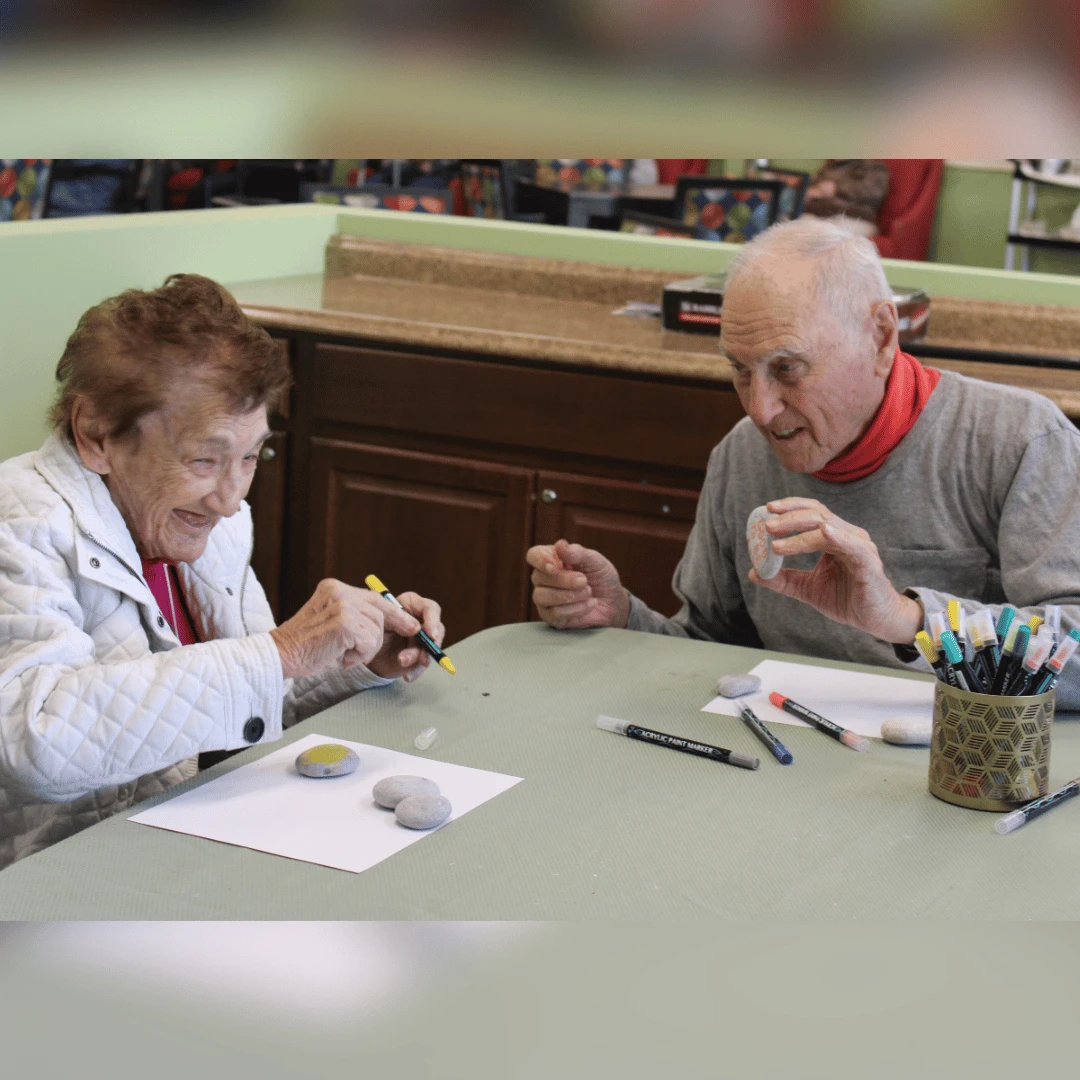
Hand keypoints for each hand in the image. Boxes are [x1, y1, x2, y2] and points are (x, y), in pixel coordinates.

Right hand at [270, 578, 424, 679]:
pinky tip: (343, 657)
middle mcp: (339, 592)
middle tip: (363, 650)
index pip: (374, 598)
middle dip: (380, 635)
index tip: (411, 625)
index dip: (394, 613)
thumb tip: (390, 620)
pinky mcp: (344, 623)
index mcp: (334, 588)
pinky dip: (360, 655)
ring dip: (366, 648)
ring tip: (344, 653)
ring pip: (376, 629)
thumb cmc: (305, 645)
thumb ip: (354, 615)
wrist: (281, 655)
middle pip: (379, 612)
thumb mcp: (330, 621)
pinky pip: (370, 642)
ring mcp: (342, 606)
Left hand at [367, 591, 444, 681]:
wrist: (362, 647)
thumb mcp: (381, 618)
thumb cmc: (371, 625)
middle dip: (429, 646)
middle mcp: (421, 621)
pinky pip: (422, 665)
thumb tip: (417, 629)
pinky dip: (416, 671)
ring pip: (430, 649)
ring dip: (418, 658)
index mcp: (412, 605)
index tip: (431, 635)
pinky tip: (407, 676)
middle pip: (437, 631)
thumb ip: (398, 619)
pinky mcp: (418, 656)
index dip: (434, 621)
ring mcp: (421, 640)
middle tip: (422, 657)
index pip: (431, 609)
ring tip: (402, 662)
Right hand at [527, 539, 629, 629]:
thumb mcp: (595, 561)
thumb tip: (560, 545)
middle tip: (584, 580)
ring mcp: (545, 598)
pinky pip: (554, 613)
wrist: (614, 602)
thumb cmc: (601, 578)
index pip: (534, 555)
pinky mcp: (551, 617)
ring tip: (588, 592)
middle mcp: (543, 578)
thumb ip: (577, 553)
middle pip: (538, 577)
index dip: (541, 561)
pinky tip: (589, 604)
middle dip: (564, 580)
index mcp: (551, 559)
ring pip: (542, 596)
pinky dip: (575, 609)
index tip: (555, 567)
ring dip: (568, 595)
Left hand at [749, 497, 922, 643]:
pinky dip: (839, 537)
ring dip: (800, 532)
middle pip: (816, 515)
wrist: (873, 619)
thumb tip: (754, 573)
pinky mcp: (869, 562)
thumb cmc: (845, 598)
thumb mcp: (807, 588)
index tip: (766, 510)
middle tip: (767, 526)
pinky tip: (824, 533)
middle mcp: (847, 535)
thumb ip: (783, 579)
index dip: (789, 508)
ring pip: (827, 529)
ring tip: (776, 542)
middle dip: (789, 518)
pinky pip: (854, 546)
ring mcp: (859, 546)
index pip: (811, 513)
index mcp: (833, 537)